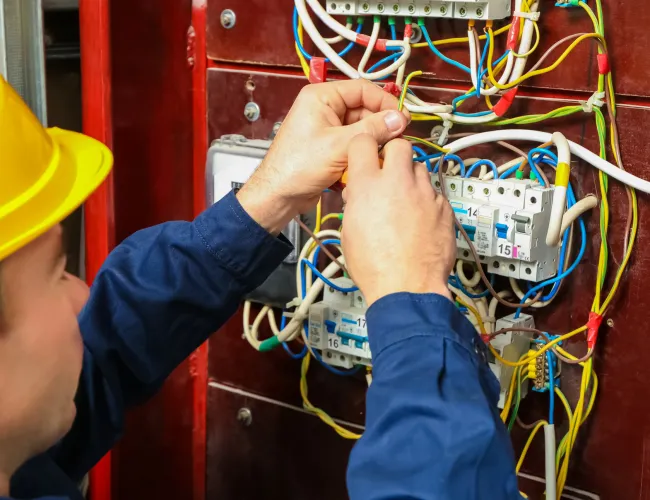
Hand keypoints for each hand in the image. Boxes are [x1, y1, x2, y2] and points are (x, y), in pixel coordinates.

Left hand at [237, 80, 408, 233]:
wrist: (278, 195)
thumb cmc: (296, 167)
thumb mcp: (339, 146)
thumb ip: (372, 130)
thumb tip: (399, 119)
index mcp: (321, 97)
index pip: (362, 89)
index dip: (385, 102)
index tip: (402, 118)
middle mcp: (324, 108)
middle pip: (364, 110)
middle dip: (380, 126)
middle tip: (396, 140)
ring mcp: (327, 128)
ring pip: (361, 129)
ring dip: (371, 142)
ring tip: (380, 155)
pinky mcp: (330, 146)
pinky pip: (354, 144)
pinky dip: (361, 153)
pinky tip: (365, 164)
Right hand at [342, 136, 455, 305]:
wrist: (406, 287)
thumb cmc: (375, 266)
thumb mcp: (349, 231)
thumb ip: (355, 203)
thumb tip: (358, 195)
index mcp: (367, 186)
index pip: (363, 142)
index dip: (363, 147)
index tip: (365, 155)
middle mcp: (398, 183)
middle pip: (400, 145)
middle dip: (394, 154)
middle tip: (389, 172)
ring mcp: (424, 194)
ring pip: (420, 168)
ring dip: (411, 178)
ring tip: (405, 199)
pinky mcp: (444, 208)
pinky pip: (435, 192)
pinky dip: (427, 200)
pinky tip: (420, 218)